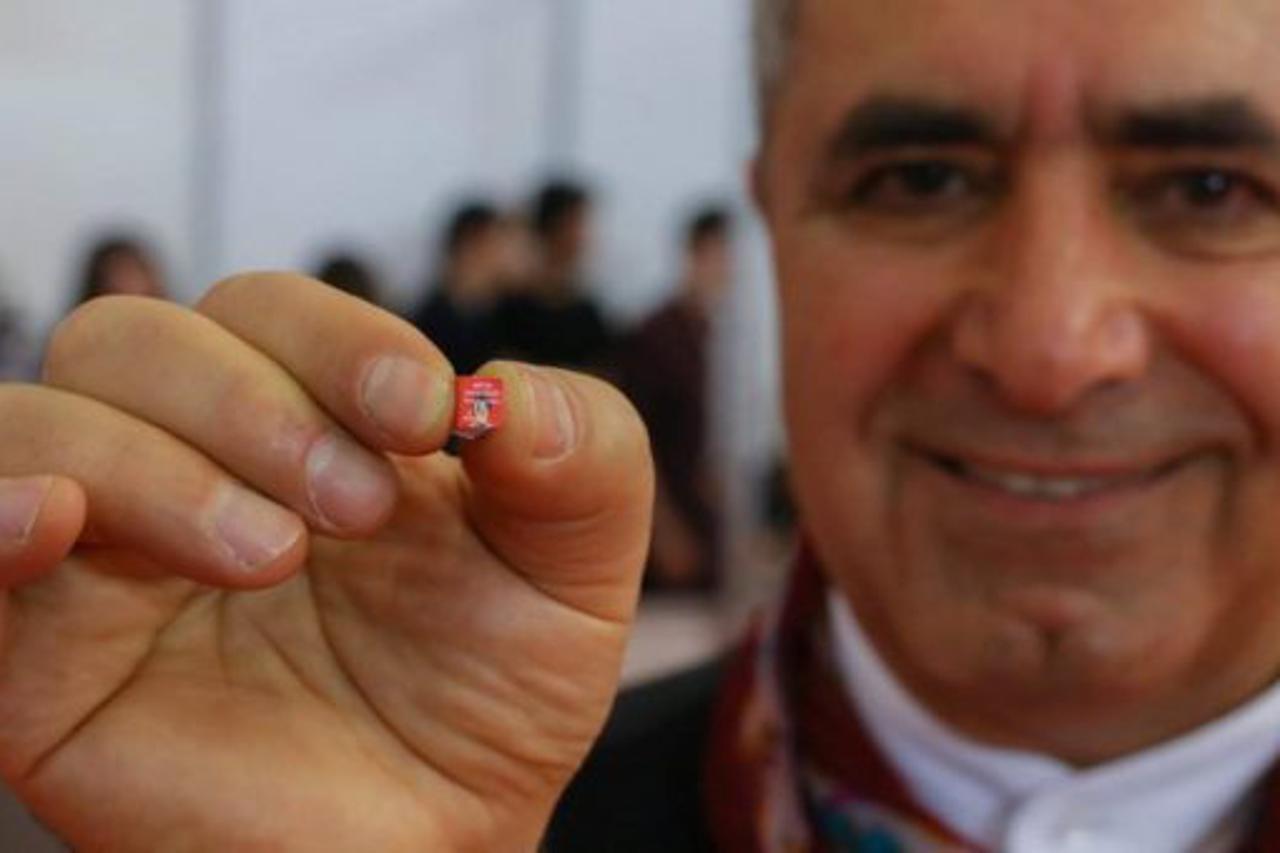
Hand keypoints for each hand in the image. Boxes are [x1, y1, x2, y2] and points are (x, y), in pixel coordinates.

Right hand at [0, 275, 652, 850]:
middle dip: (255, 403)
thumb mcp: (575, 568)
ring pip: (45, 422)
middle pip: (139, 339)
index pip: (265, 310)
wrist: (441, 839)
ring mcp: (104, 562)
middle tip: (358, 508)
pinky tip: (57, 521)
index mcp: (301, 419)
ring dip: (160, 465)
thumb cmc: (493, 694)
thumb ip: (584, 454)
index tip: (426, 414)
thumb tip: (509, 395)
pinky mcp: (43, 667)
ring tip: (276, 556)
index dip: (339, 337)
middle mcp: (187, 464)